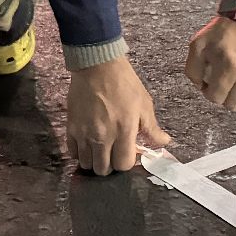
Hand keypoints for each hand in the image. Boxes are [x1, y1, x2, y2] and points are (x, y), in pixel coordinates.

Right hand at [66, 58, 170, 175]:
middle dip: (110, 165)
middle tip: (113, 152)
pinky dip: (80, 152)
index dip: (127, 162)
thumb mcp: (144, 103)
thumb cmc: (124, 83)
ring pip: (86, 164)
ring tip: (100, 149)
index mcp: (124, 131)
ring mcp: (84, 134)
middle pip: (103, 170)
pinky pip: (72, 152)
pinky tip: (87, 143)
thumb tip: (164, 142)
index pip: (123, 165)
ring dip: (94, 160)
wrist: (98, 65)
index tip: (128, 152)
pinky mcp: (71, 127)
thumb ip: (152, 128)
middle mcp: (102, 137)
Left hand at [184, 16, 235, 111]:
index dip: (208, 92)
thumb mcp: (197, 45)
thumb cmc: (220, 31)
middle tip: (219, 82)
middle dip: (223, 96)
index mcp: (228, 67)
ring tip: (230, 72)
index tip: (207, 82)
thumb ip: (192, 69)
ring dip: (235, 89)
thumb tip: (199, 85)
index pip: (216, 98)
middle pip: (233, 105)